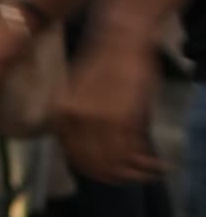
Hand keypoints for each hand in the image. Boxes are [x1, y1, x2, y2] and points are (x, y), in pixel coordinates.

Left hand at [56, 30, 163, 183]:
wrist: (118, 39)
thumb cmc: (104, 66)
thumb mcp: (79, 96)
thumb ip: (79, 125)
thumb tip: (91, 158)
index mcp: (61, 113)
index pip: (77, 160)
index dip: (98, 173)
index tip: (115, 175)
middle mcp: (74, 119)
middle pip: (95, 168)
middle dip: (119, 177)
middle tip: (137, 176)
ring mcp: (98, 119)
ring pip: (115, 165)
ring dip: (136, 173)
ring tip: (150, 170)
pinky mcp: (122, 116)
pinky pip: (132, 153)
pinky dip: (145, 164)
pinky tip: (156, 163)